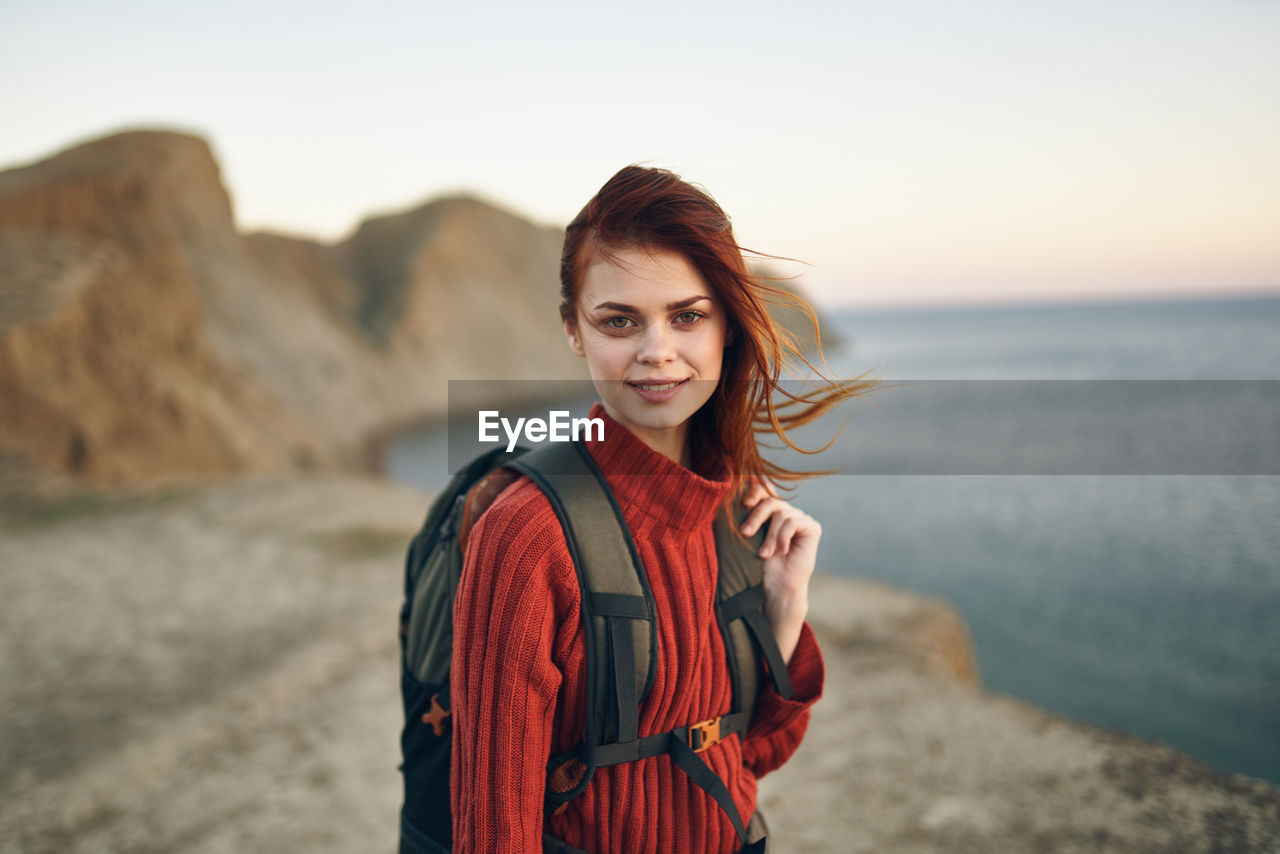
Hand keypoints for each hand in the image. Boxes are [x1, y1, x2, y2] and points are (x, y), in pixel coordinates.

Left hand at [739, 479, 820, 665]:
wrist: (774, 587)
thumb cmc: (756, 565)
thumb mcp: (746, 537)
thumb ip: (743, 514)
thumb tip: (734, 487)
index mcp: (768, 511)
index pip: (763, 488)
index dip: (754, 490)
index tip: (743, 503)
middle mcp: (785, 511)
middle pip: (770, 500)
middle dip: (756, 516)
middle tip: (745, 533)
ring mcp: (800, 518)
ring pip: (781, 512)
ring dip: (769, 536)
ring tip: (764, 555)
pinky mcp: (812, 527)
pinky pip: (794, 522)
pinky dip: (783, 537)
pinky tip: (782, 551)